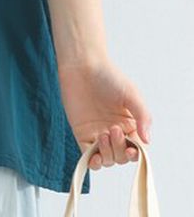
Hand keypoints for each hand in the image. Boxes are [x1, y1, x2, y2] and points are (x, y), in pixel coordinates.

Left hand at [57, 55, 152, 170]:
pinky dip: (93, 162)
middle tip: (114, 129)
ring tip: (103, 135)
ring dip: (107, 154)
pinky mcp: (82, 133)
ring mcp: (97, 133)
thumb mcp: (132, 95)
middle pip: (121, 156)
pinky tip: (95, 158)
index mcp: (130, 124)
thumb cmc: (109, 77)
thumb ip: (142, 117)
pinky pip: (88, 156)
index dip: (135, 154)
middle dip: (120, 149)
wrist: (82, 65)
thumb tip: (147, 141)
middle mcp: (115, 132)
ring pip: (107, 159)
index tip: (132, 149)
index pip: (136, 148)